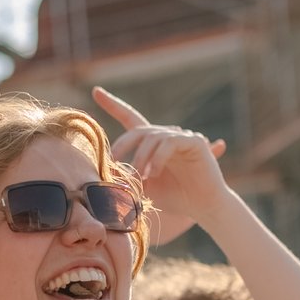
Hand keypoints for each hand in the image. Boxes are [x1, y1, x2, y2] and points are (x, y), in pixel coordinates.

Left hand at [92, 86, 230, 242]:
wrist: (203, 207)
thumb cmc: (175, 198)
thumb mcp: (145, 187)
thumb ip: (129, 177)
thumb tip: (108, 170)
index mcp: (152, 144)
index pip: (130, 119)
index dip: (113, 105)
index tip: (96, 91)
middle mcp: (166, 136)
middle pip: (137, 129)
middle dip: (122, 144)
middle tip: (113, 161)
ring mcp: (181, 136)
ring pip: (152, 137)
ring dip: (141, 157)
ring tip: (141, 176)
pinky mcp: (194, 141)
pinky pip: (170, 142)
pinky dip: (158, 157)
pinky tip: (155, 172)